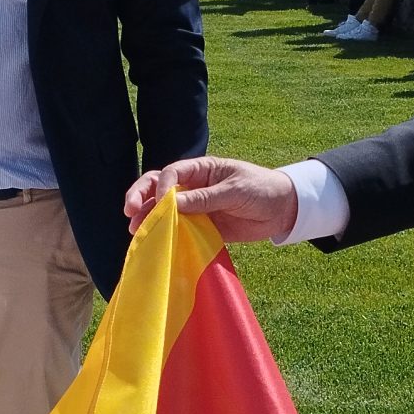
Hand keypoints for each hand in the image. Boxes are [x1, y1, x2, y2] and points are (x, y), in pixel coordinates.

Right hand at [123, 157, 297, 242]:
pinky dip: (165, 235)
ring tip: (135, 230)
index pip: (172, 173)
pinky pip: (179, 229)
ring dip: (148, 218)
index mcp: (202, 170)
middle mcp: (194, 187)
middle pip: (159, 188)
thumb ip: (205, 198)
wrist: (284, 210)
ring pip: (165, 211)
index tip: (162, 202)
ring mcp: (196, 207)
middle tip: (129, 211)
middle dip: (141, 197)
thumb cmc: (262, 190)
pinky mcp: (202, 226)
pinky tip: (154, 243)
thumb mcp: (235, 190)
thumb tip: (173, 203)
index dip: (162, 186)